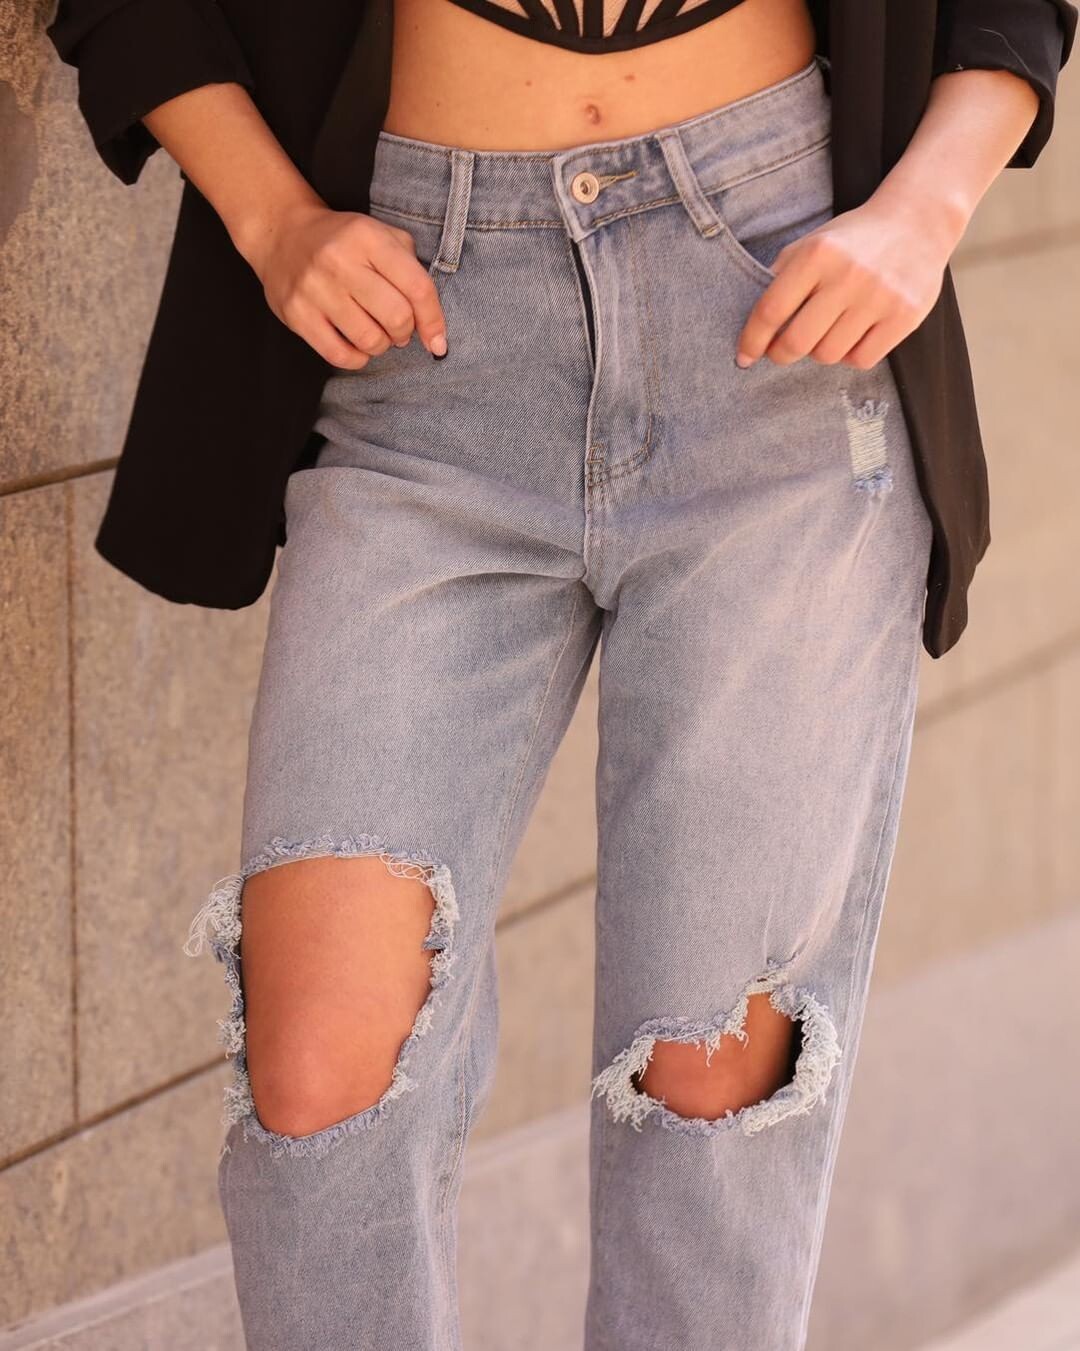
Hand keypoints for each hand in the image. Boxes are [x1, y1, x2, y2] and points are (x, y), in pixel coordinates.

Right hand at [240, 200, 448, 367]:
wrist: (283, 234)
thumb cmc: (343, 241)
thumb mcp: (380, 235)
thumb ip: (411, 268)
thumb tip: (433, 326)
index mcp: (367, 237)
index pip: (417, 288)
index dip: (433, 321)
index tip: (438, 341)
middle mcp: (340, 261)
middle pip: (396, 318)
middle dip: (406, 332)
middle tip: (398, 328)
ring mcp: (315, 289)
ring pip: (370, 340)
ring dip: (382, 345)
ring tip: (377, 334)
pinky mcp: (296, 314)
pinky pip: (340, 355)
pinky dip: (357, 358)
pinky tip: (357, 346)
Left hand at [734, 188, 966, 370]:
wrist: (917, 222)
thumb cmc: (854, 240)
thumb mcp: (812, 244)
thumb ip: (781, 277)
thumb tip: (753, 328)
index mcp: (818, 255)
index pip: (771, 311)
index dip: (752, 340)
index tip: (744, 356)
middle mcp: (849, 275)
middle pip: (797, 342)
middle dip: (781, 353)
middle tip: (782, 350)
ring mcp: (879, 297)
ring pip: (829, 355)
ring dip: (820, 351)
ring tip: (828, 331)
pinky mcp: (905, 316)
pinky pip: (862, 360)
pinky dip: (851, 355)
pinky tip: (854, 335)